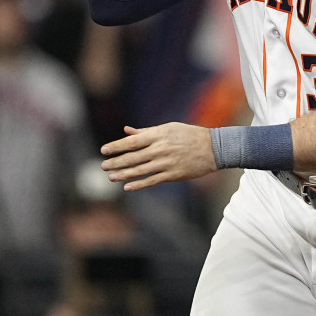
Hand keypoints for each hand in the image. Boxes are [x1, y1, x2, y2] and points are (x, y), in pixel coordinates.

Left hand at [100, 123, 215, 190]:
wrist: (213, 148)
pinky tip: (128, 187)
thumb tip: (127, 131)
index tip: (103, 150)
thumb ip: (146, 131)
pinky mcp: (173, 174)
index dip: (116, 146)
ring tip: (110, 176)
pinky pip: (153, 180)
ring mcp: (166, 162)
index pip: (132, 142)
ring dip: (123, 174)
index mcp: (158, 135)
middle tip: (102, 166)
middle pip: (133, 157)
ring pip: (140, 170)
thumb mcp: (168, 128)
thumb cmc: (189, 135)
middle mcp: (160, 148)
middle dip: (116, 162)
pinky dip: (139, 184)